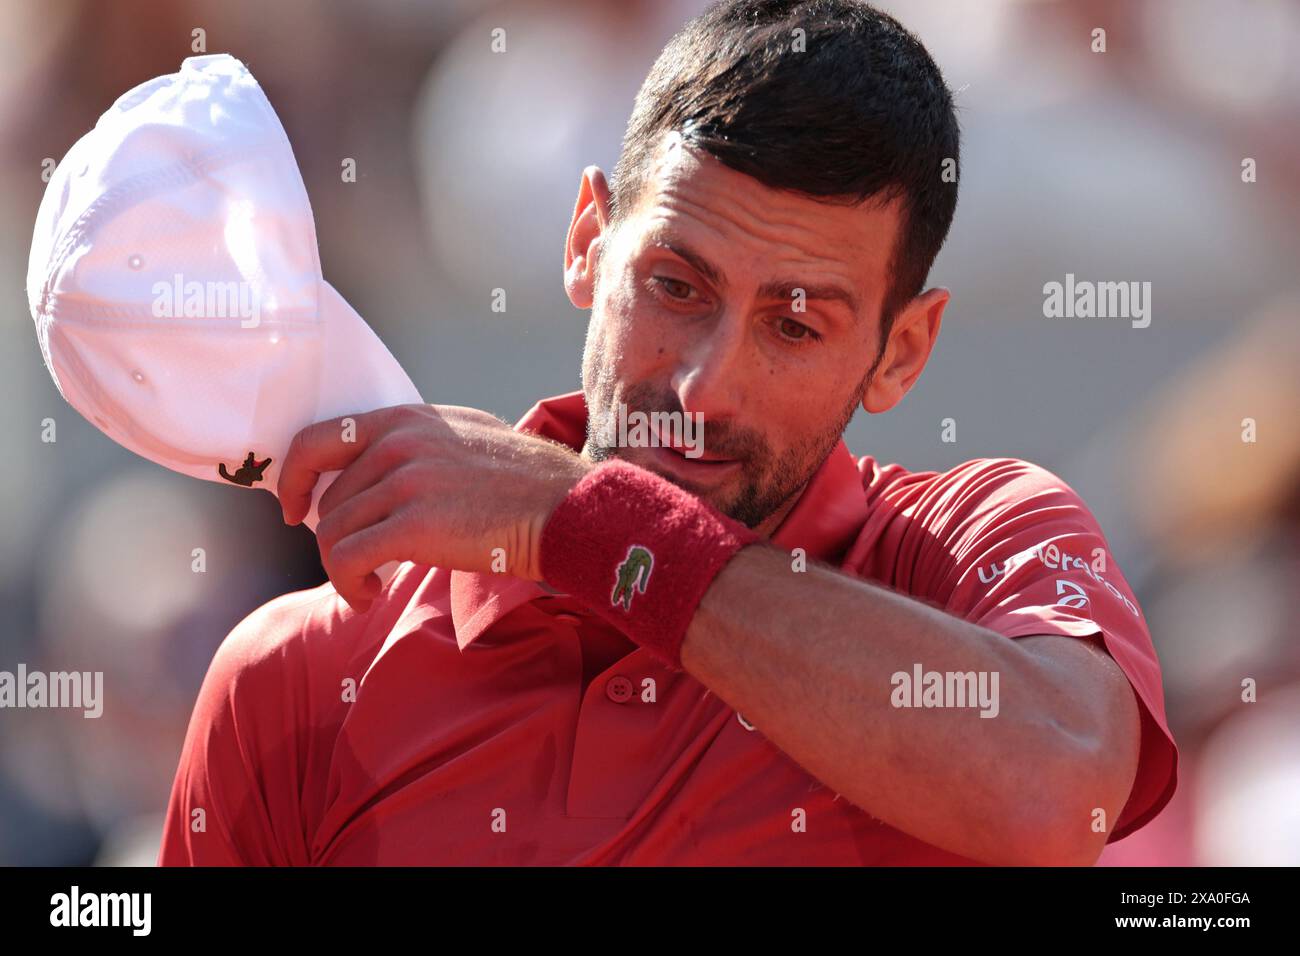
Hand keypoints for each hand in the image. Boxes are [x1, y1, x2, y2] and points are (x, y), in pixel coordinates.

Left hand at [277, 404, 589, 612]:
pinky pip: (347, 559)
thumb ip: (416, 444)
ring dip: (341, 569)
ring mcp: (405, 482)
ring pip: (332, 534)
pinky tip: (368, 595)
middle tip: (361, 564)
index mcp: (405, 419)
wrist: (565, 508)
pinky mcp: (414, 525)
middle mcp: (398, 443)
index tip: (295, 509)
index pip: (317, 440)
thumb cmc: (526, 483)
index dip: (294, 479)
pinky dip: (348, 584)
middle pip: (328, 501)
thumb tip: (377, 473)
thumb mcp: (465, 436)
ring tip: (367, 585)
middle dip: (335, 539)